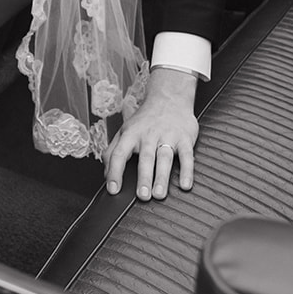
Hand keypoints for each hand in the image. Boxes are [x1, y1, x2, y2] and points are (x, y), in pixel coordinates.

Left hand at [106, 66, 198, 199]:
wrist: (169, 98)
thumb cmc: (145, 120)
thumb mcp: (125, 131)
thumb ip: (113, 151)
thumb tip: (106, 174)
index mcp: (131, 134)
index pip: (119, 154)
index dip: (114, 172)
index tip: (113, 190)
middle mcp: (148, 135)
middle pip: (145, 158)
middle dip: (143, 177)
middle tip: (142, 196)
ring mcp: (167, 136)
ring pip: (164, 157)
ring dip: (162, 177)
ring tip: (159, 194)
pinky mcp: (184, 138)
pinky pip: (187, 156)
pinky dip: (186, 171)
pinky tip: (185, 185)